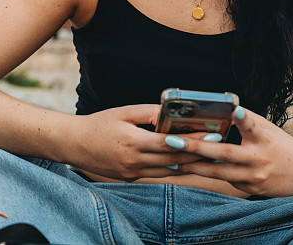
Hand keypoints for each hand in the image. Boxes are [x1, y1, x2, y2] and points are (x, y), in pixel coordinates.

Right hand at [59, 105, 204, 181]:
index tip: (211, 136)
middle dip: (197, 153)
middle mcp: (134, 161)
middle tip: (218, 147)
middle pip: (173, 160)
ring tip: (208, 156)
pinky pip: (157, 174)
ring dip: (188, 164)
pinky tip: (186, 162)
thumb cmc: (99, 124)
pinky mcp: (130, 178)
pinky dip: (172, 168)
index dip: (193, 140)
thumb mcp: (124, 112)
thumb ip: (150, 113)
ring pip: (168, 171)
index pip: (170, 143)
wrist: (74, 144)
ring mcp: (132, 173)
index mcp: (133, 142)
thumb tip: (170, 114)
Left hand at [164, 106, 292, 197]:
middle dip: (196, 148)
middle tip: (173, 141)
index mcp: (264, 139)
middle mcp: (259, 159)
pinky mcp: (249, 190)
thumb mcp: (268, 128)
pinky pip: (224, 181)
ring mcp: (253, 177)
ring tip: (172, 160)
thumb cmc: (281, 145)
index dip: (245, 119)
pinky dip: (206, 175)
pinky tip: (189, 169)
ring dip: (194, 166)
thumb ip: (246, 121)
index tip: (236, 111)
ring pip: (218, 173)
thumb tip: (224, 110)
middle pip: (225, 154)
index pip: (254, 126)